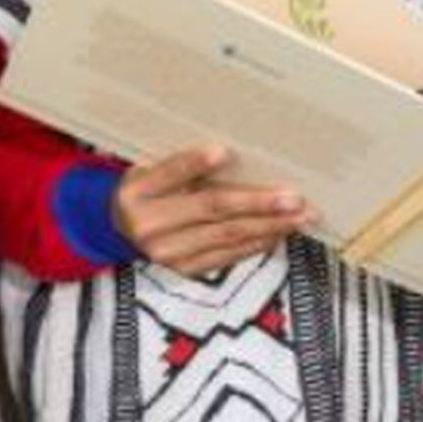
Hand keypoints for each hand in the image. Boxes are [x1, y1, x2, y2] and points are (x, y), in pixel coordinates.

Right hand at [114, 145, 316, 276]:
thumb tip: (237, 152)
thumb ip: (184, 164)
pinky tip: (282, 231)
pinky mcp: (184, 270)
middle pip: (210, 208)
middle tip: (295, 197)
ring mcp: (167, 252)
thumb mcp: (152, 167)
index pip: (169, 173)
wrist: (120, 228)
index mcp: (138, 190)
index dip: (195, 163)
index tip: (225, 152)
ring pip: (227, 235)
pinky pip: (229, 255)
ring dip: (270, 225)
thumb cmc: (149, 187)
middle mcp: (149, 225)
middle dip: (258, 203)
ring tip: (302, 215)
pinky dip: (259, 242)